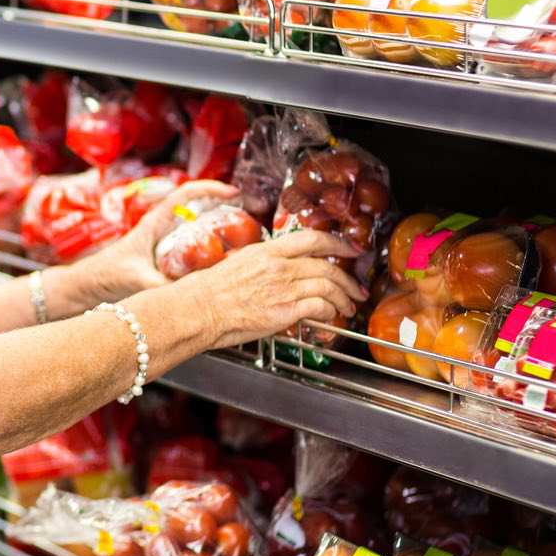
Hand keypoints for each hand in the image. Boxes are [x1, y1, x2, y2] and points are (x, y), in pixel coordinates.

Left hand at [70, 179, 240, 298]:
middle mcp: (162, 228)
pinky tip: (223, 264)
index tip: (232, 192)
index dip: (211, 188)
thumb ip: (159, 285)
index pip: (186, 193)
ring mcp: (164, 242)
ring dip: (220, 231)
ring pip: (198, 229)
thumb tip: (186, 293)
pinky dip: (210, 252)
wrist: (86, 287)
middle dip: (225, 210)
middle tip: (249, 218)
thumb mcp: (135, 278)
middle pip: (198, 209)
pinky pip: (194, 249)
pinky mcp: (165, 258)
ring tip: (244, 240)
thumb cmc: (104, 276)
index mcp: (155, 222)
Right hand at [177, 229, 366, 349]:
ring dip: (344, 298)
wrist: (199, 310)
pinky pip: (320, 306)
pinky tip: (330, 317)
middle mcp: (279, 266)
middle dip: (348, 279)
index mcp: (268, 251)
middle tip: (356, 288)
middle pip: (327, 266)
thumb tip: (276, 269)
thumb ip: (263, 264)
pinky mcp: (285, 310)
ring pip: (329, 286)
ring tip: (347, 307)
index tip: (350, 249)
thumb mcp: (238, 264)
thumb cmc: (210, 291)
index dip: (338, 243)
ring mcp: (283, 287)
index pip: (312, 239)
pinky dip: (330, 311)